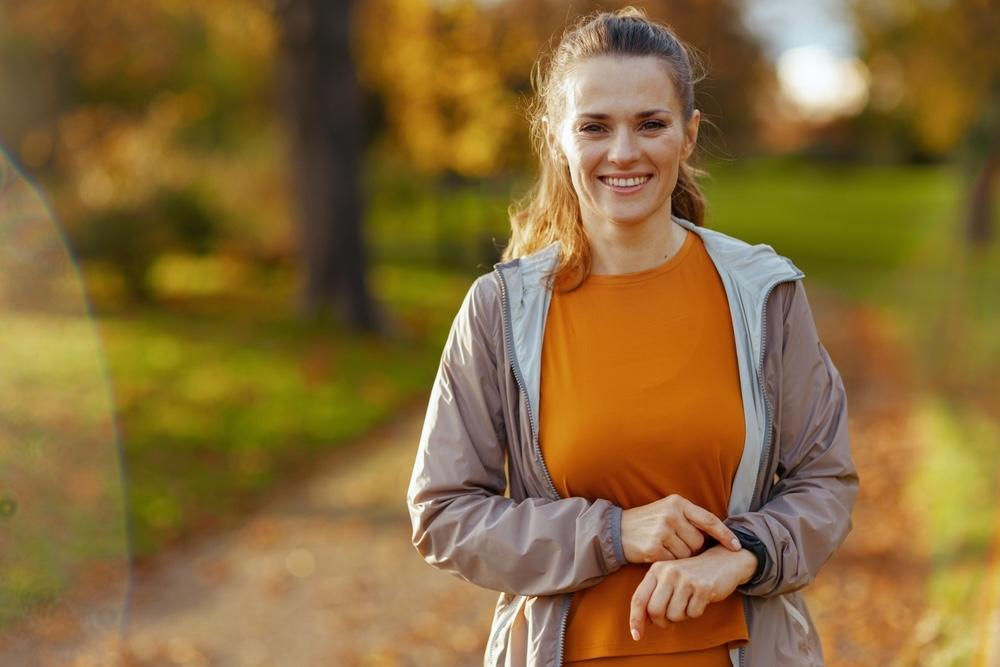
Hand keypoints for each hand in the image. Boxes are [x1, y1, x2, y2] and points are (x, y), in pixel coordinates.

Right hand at [620, 494, 741, 562]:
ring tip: (664, 547)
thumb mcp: (667, 511)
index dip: (725, 534)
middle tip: (676, 544)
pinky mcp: (653, 546)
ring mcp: (661, 530)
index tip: (737, 546)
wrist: (616, 530)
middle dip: (692, 548)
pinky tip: (658, 554)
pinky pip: (674, 562)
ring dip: (680, 556)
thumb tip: (718, 535)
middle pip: (698, 541)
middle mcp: (671, 514)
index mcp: (677, 502)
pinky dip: (669, 562)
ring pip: (688, 554)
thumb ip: (689, 519)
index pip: (708, 519)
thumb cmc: (647, 523)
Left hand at [628, 544, 757, 639]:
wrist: (722, 561)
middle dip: (661, 622)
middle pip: (655, 611)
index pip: (639, 598)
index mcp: (656, 570)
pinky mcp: (703, 588)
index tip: (636, 636)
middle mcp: (668, 572)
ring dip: (681, 617)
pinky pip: (693, 614)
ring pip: (674, 615)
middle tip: (669, 619)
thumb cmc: (691, 576)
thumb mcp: (668, 579)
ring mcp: (686, 579)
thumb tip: (640, 624)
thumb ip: (653, 596)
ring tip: (687, 603)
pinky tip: (699, 600)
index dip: (635, 619)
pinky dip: (695, 613)